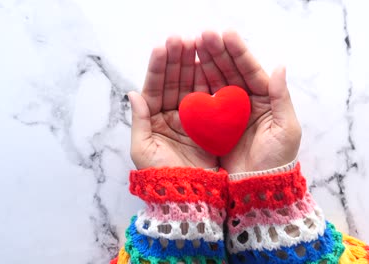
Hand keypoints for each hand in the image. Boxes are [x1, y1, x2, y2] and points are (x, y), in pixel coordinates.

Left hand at [128, 36, 217, 169]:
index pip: (154, 87)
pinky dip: (209, 82)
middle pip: (173, 82)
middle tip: (182, 38)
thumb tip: (133, 93)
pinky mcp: (209, 124)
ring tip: (196, 43)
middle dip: (177, 60)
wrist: (186, 195)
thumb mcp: (142, 149)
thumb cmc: (160, 175)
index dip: (158, 68)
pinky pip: (208, 99)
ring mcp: (191, 118)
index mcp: (153, 119)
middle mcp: (171, 115)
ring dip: (192, 65)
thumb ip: (140, 120)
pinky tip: (210, 65)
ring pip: (191, 86)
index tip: (163, 47)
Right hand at [196, 30, 300, 172]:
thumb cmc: (276, 161)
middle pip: (230, 71)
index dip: (238, 52)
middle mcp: (245, 101)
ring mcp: (227, 111)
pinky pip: (203, 99)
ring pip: (215, 81)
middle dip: (218, 52)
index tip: (225, 34)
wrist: (257, 188)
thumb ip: (281, 97)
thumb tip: (279, 66)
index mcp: (265, 99)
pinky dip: (196, 84)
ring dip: (205, 63)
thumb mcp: (285, 129)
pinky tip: (188, 71)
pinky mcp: (212, 123)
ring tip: (192, 46)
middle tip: (203, 35)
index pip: (250, 70)